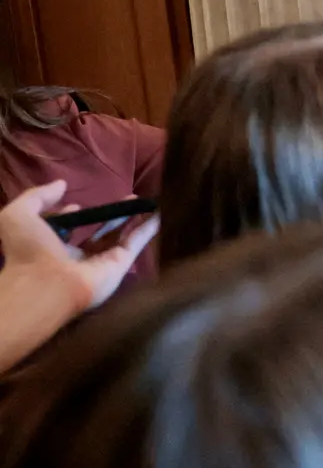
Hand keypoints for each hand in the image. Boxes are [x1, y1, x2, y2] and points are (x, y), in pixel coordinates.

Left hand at [0, 181, 155, 315]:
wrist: (45, 283)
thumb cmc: (28, 251)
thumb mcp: (18, 215)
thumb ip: (37, 196)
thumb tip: (61, 184)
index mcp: (50, 248)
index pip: (66, 231)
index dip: (72, 216)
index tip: (76, 205)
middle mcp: (76, 257)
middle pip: (98, 234)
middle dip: (110, 216)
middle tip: (125, 199)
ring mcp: (100, 262)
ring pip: (120, 237)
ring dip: (133, 220)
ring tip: (144, 202)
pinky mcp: (119, 266)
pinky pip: (136, 243)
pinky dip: (148, 228)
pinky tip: (159, 213)